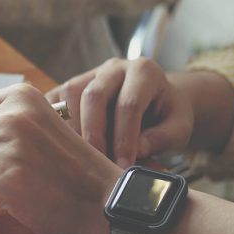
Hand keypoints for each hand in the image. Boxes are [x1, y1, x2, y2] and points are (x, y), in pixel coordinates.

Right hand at [46, 58, 193, 167]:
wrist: (156, 102)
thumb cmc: (166, 115)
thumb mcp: (178, 128)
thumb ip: (161, 138)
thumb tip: (135, 152)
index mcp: (144, 71)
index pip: (128, 104)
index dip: (124, 138)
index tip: (124, 166)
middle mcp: (114, 67)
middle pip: (93, 95)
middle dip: (93, 134)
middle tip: (97, 164)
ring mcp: (89, 73)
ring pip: (70, 95)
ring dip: (73, 129)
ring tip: (83, 157)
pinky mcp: (71, 84)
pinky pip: (55, 99)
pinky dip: (55, 121)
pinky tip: (64, 144)